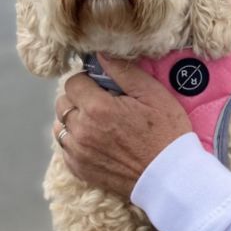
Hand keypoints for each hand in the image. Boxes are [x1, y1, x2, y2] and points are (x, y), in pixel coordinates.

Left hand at [52, 53, 192, 197]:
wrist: (170, 177)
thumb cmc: (167, 133)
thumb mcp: (153, 95)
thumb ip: (124, 71)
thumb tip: (101, 54)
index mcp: (98, 108)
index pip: (73, 82)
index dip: (89, 80)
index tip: (104, 86)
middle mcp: (82, 131)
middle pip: (63, 103)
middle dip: (79, 98)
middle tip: (104, 103)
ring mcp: (78, 153)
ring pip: (61, 125)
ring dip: (75, 120)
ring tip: (100, 123)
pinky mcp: (79, 170)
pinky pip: (65, 147)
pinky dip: (76, 141)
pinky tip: (97, 140)